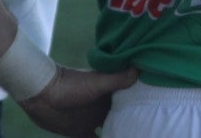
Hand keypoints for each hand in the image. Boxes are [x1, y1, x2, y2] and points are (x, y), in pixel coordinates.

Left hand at [18, 65, 138, 136]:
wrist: (42, 94)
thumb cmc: (71, 84)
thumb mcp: (97, 81)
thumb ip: (118, 78)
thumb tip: (141, 69)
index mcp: (111, 94)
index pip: (131, 102)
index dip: (143, 107)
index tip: (157, 111)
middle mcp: (105, 108)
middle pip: (124, 118)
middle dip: (133, 124)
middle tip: (150, 131)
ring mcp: (93, 121)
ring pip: (112, 131)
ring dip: (120, 134)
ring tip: (136, 137)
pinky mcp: (81, 133)